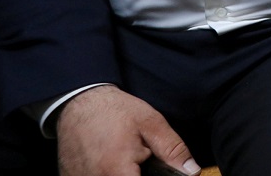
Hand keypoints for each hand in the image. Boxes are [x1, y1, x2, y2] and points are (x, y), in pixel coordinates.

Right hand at [55, 86, 198, 175]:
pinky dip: (105, 172)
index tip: (152, 170)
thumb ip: (172, 149)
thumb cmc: (113, 110)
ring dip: (121, 173)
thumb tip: (192, 170)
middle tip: (138, 159)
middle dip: (135, 173)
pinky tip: (108, 160)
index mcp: (116, 170)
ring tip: (122, 156)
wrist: (79, 101)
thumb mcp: (150, 123)